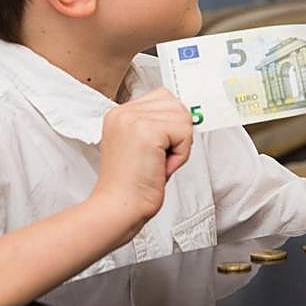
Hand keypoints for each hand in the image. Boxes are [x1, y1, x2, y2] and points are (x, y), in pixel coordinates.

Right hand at [91, 88, 193, 232]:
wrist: (119, 208)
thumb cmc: (132, 186)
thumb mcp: (141, 145)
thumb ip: (156, 125)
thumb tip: (186, 115)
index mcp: (119, 114)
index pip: (162, 98)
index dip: (171, 125)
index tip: (161, 147)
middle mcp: (123, 112)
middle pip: (175, 105)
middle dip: (177, 135)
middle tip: (159, 159)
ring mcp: (133, 118)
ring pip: (183, 117)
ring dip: (180, 145)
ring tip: (159, 162)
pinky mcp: (146, 130)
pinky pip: (184, 132)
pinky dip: (181, 154)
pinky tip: (161, 166)